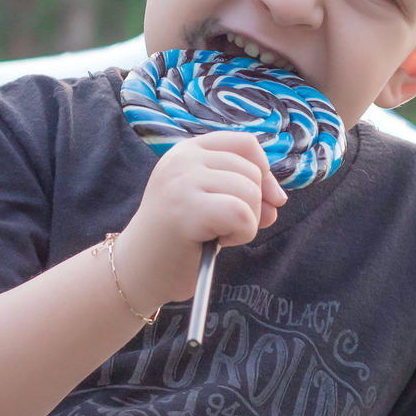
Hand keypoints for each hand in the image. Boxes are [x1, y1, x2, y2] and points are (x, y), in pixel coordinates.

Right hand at [114, 131, 287, 311]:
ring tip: (216, 234)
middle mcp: (183, 158)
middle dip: (253, 205)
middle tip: (223, 227)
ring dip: (246, 223)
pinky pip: (242, 215)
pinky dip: (241, 234)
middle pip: (251, 171)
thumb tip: (278, 199)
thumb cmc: (175, 241)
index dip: (264, 172)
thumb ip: (242, 192)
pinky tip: (219, 242)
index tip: (267, 201)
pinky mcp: (187, 208)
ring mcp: (183, 180)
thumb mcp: (210, 204)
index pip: (245, 143)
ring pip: (250, 193)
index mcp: (187, 150)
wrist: (137, 271)